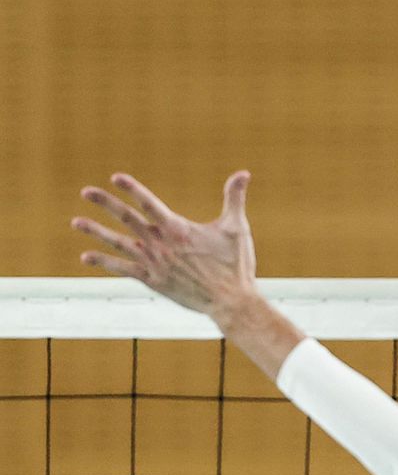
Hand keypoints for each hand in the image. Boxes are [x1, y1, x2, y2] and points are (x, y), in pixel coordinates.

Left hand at [72, 171, 257, 320]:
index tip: (115, 178)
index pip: (150, 204)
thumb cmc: (235, 264)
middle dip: (106, 204)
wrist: (230, 301)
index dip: (132, 189)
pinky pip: (123, 270)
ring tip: (77, 222)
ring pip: (119, 244)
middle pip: (128, 219)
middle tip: (87, 192)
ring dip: (97, 232)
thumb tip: (244, 173)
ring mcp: (154, 264)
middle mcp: (161, 245)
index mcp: (179, 230)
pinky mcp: (152, 281)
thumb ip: (235, 198)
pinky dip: (104, 263)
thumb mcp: (236, 227)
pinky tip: (86, 257)